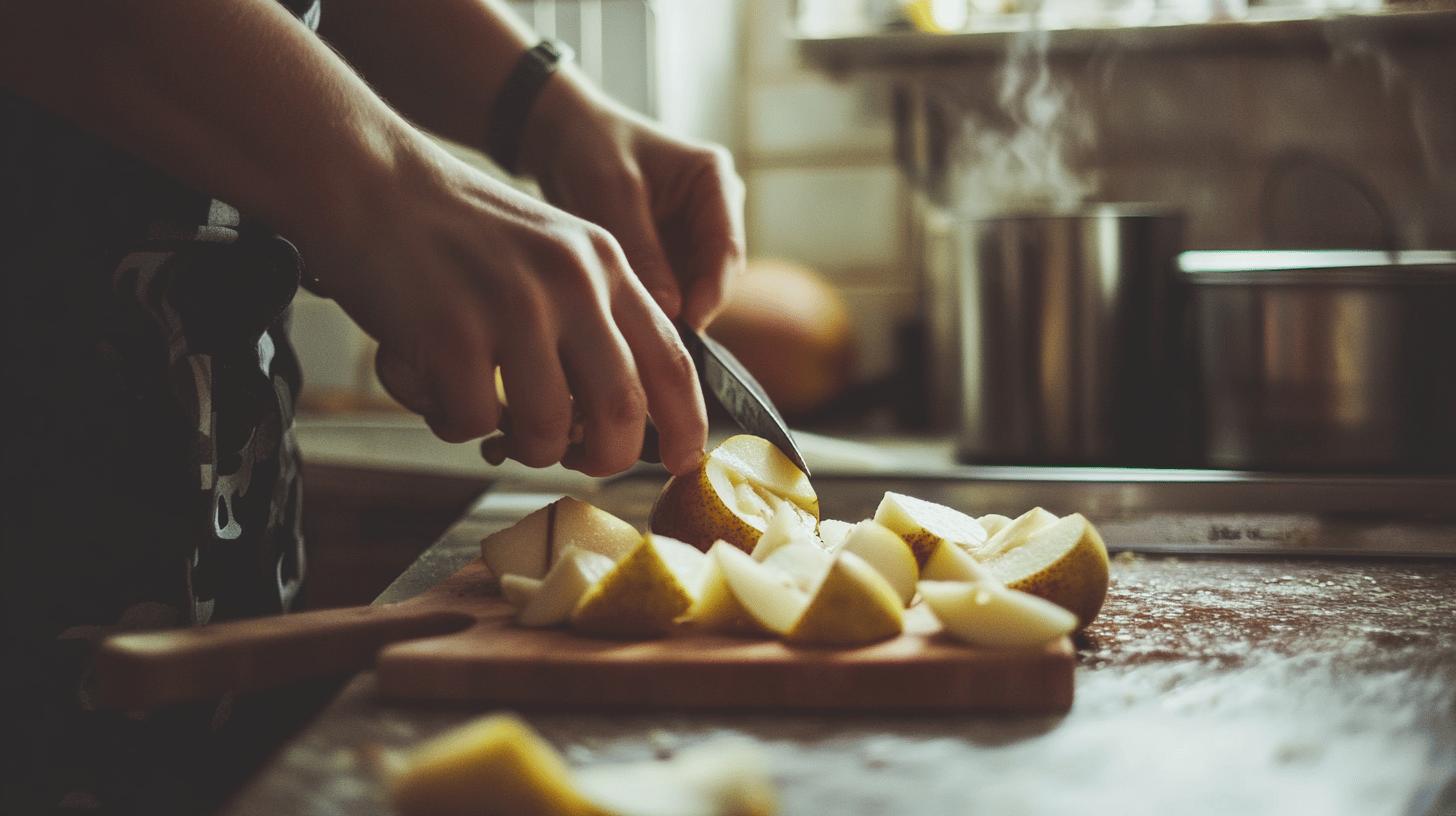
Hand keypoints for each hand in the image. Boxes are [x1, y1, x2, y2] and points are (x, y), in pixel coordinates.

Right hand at [300, 139, 706, 475]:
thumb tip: (621, 420)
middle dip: (603, 458)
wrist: (367, 179)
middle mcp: (571, 282)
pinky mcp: (452, 332)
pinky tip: (435, 389)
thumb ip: (596, 319)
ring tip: (492, 415)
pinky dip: (452, 424)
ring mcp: (513, 306)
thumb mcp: (553, 252)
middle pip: (621, 411)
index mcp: (605, 264)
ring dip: (521, 446)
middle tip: (575, 459)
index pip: (671, 359)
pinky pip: (472, 424)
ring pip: (547, 431)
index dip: (686, 424)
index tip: (682, 462)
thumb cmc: (456, 232)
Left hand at [518, 72, 745, 329]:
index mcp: (714, 181)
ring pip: (695, 288)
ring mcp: (694, 233)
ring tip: (638, 330)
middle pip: (715, 275)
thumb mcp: (613, 194)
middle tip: (656, 337)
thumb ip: (644, 252)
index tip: (687, 324)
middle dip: (691, 306)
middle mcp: (715, 209)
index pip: (727, 249)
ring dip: (672, 310)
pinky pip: (672, 288)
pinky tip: (630, 319)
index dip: (711, 292)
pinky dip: (655, 305)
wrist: (559, 135)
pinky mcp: (671, 251)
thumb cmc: (590, 146)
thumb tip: (672, 312)